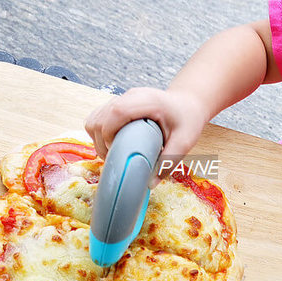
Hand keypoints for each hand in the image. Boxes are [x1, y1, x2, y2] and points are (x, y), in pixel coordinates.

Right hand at [84, 87, 207, 159]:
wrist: (187, 103)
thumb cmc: (187, 119)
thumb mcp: (185, 141)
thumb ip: (169, 161)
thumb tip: (149, 183)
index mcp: (147, 100)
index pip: (117, 112)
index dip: (110, 134)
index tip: (118, 153)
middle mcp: (130, 96)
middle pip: (99, 117)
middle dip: (101, 142)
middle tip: (116, 159)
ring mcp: (121, 98)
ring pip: (94, 118)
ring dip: (98, 139)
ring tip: (114, 154)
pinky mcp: (117, 104)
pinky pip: (97, 119)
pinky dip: (99, 134)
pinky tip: (114, 145)